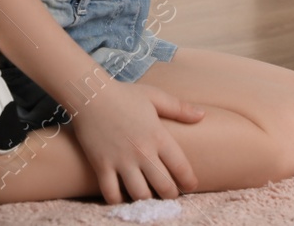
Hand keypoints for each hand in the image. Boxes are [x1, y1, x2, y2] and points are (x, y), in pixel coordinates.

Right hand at [67, 79, 205, 202]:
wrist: (91, 95)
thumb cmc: (125, 95)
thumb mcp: (156, 97)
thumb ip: (180, 108)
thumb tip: (202, 116)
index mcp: (158, 135)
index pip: (180, 166)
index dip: (188, 181)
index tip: (190, 186)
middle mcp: (142, 151)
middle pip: (163, 185)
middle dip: (171, 195)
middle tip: (171, 195)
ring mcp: (121, 160)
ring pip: (139, 194)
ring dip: (147, 199)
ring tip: (150, 197)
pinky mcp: (101, 165)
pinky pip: (111, 192)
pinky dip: (118, 200)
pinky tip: (123, 197)